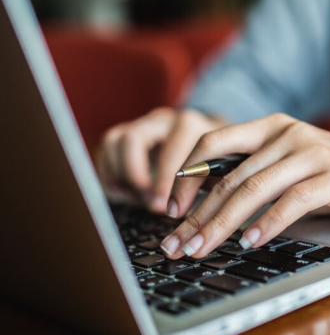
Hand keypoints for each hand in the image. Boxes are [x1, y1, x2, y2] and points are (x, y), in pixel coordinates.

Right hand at [96, 107, 225, 212]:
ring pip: (114, 142)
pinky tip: (127, 193)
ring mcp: (142, 124)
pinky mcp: (127, 134)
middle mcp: (162, 120)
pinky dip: (111, 174)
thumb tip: (191, 215)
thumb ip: (206, 184)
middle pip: (132, 139)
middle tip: (147, 201)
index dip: (164, 182)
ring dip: (120, 175)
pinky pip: (107, 150)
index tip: (164, 206)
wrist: (211, 138)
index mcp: (188, 125)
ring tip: (137, 198)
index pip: (171, 149)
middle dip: (135, 176)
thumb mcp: (218, 168)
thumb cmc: (216, 159)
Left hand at [160, 113, 329, 257]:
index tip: (169, 210)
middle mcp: (286, 133)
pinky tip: (249, 242)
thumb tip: (205, 205)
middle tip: (177, 244)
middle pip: (229, 176)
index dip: (186, 176)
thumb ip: (254, 173)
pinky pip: (291, 201)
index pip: (212, 142)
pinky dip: (266, 224)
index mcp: (269, 127)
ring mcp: (311, 152)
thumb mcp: (288, 165)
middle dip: (198, 215)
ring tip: (202, 249)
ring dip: (223, 224)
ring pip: (254, 189)